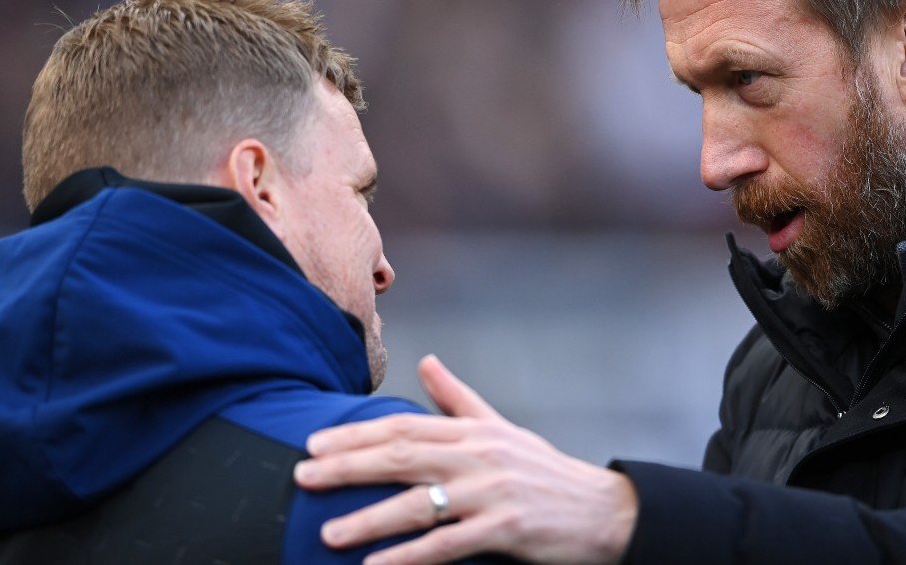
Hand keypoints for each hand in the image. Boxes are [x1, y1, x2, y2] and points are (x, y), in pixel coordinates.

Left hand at [293, 355, 637, 564]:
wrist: (602, 511)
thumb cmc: (545, 473)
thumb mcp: (502, 428)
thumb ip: (459, 399)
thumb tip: (426, 361)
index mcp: (474, 431)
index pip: (405, 425)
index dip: (357, 434)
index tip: (314, 443)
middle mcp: (479, 456)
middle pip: (403, 456)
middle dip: (348, 466)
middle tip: (302, 475)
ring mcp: (492, 493)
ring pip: (420, 504)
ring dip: (369, 518)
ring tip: (328, 532)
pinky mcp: (505, 529)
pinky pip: (447, 546)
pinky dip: (408, 558)